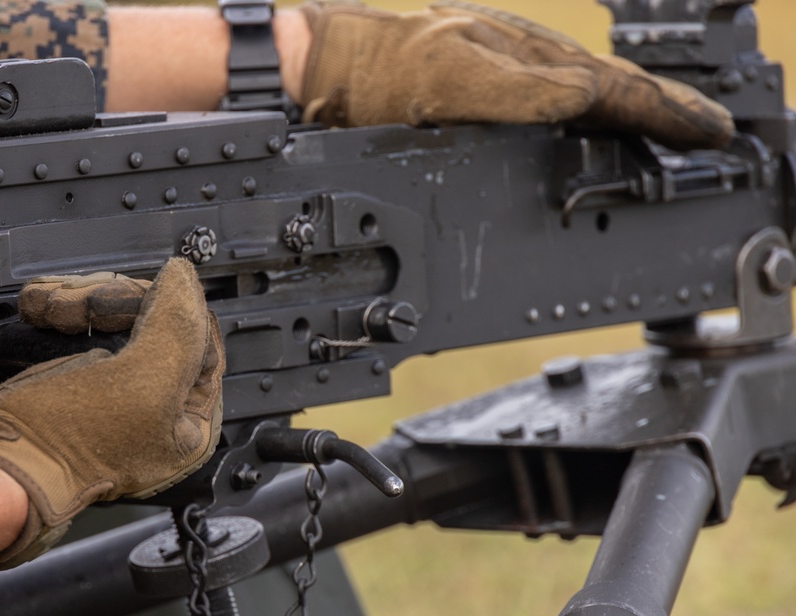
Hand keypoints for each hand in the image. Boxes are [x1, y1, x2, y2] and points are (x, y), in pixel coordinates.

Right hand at [0, 259, 223, 567]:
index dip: (169, 307)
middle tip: (81, 307)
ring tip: (50, 312)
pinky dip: (59, 309)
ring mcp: (112, 391)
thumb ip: (178, 329)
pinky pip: (78, 325)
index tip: (140, 295)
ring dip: (78, 301)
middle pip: (153, 320)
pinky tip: (40, 309)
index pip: (199, 337)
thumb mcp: (143, 383)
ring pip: (112, 315)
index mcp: (189, 418)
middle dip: (112, 302)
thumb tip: (185, 278)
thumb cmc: (66, 446)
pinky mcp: (72, 377)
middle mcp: (157, 406)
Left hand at [300, 1, 733, 149]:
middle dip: (663, 110)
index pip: (608, 89)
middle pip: (608, 85)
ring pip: (586, 88)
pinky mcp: (485, 80)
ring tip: (677, 126)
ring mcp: (504, 67)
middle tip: (713, 131)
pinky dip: (592, 108)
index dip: (661, 113)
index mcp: (521, 59)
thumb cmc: (377, 73)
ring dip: (637, 109)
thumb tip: (579, 97)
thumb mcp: (447, 84)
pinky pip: (555, 94)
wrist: (327, 70)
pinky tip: (599, 121)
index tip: (709, 131)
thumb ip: (515, 92)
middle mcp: (519, 58)